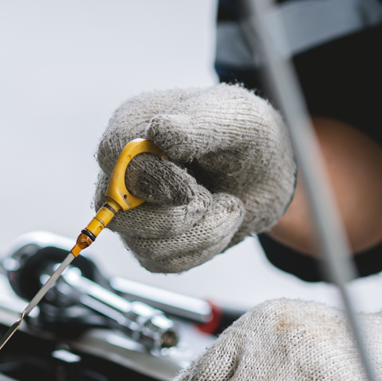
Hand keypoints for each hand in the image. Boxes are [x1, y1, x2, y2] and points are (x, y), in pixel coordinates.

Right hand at [94, 84, 295, 272]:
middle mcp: (124, 168)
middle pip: (118, 212)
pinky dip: (202, 247)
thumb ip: (197, 124)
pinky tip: (220, 223)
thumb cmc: (249, 135)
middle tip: (212, 197)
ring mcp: (133, 208)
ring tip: (228, 207)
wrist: (268, 172)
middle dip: (177, 216)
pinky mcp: (150, 239)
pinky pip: (162, 262)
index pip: (113, 156)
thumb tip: (157, 133)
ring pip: (143, 244)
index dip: (150, 179)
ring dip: (199, 233)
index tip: (191, 188)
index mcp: (133, 125)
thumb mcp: (235, 118)